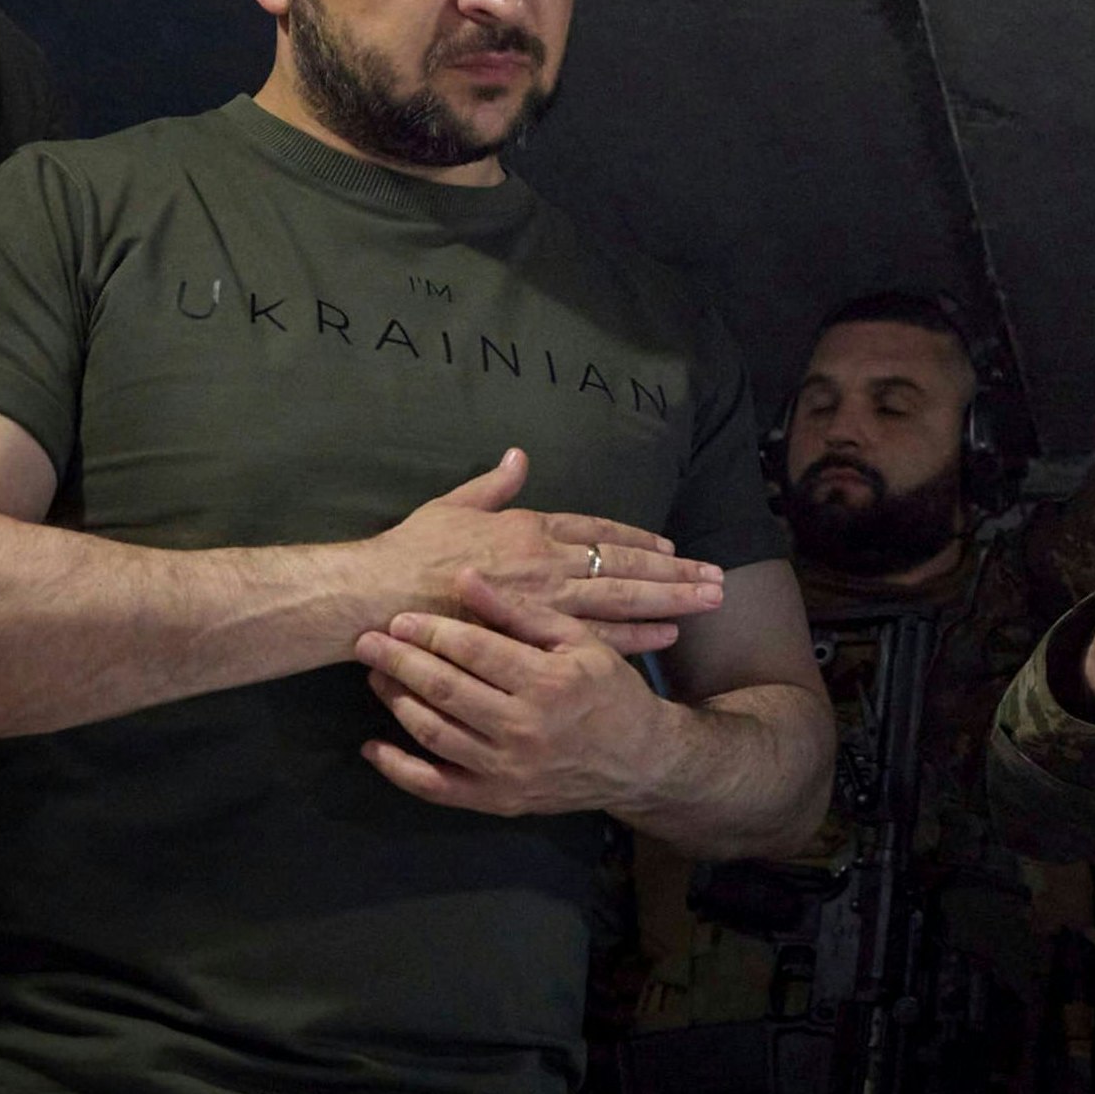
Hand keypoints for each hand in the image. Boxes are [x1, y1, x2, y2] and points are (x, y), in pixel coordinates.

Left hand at [354, 569, 678, 818]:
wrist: (639, 762)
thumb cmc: (610, 692)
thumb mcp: (581, 642)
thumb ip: (522, 612)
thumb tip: (467, 578)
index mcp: (550, 682)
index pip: (474, 650)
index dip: (432, 630)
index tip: (400, 617)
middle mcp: (525, 728)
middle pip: (445, 688)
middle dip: (399, 660)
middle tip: (367, 641)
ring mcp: (508, 769)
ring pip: (433, 732)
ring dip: (396, 701)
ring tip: (376, 676)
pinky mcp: (497, 800)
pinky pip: (435, 787)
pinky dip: (398, 768)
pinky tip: (374, 747)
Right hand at [369, 448, 722, 654]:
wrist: (376, 596)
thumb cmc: (407, 552)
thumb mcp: (451, 505)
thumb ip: (493, 485)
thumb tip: (517, 456)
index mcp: (529, 527)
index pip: (597, 532)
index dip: (637, 540)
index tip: (670, 547)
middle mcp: (547, 560)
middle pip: (625, 565)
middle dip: (675, 571)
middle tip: (717, 577)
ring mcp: (544, 598)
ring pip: (622, 598)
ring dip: (670, 600)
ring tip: (710, 601)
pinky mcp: (532, 633)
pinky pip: (594, 636)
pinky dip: (634, 636)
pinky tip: (668, 637)